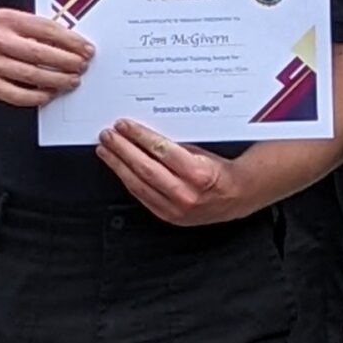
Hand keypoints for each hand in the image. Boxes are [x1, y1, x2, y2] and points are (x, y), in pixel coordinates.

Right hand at [0, 7, 91, 106]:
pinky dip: (36, 97)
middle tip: (81, 67)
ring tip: (71, 81)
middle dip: (66, 61)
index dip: (70, 40)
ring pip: (31, 74)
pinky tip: (48, 95)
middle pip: (40, 52)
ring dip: (56, 80)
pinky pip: (17, 94)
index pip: (46, 29)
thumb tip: (71, 42)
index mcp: (7, 20)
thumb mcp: (8, 26)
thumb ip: (34, 31)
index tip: (85, 49)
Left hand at [95, 120, 245, 224]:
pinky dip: (128, 181)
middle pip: (145, 168)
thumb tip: (145, 136)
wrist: (235, 197)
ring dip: (118, 165)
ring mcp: (176, 209)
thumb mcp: (202, 152)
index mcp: (198, 174)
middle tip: (108, 136)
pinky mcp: (169, 217)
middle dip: (122, 149)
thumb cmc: (220, 172)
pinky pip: (142, 197)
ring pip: (138, 184)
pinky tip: (119, 169)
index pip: (161, 151)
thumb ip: (175, 147)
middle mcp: (186, 194)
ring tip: (106, 151)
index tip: (124, 126)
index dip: (139, 137)